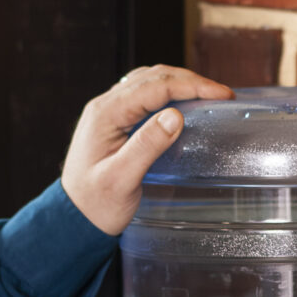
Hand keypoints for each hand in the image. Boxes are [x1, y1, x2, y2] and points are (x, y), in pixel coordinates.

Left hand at [60, 65, 235, 234]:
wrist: (74, 218)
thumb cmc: (96, 204)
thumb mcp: (122, 179)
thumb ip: (147, 146)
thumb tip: (176, 116)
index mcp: (105, 114)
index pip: (154, 87)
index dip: (191, 86)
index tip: (221, 94)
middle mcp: (106, 106)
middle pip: (153, 78)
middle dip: (190, 81)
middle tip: (222, 95)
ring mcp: (110, 112)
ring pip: (149, 82)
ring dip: (180, 84)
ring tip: (208, 95)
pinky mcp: (116, 121)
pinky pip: (145, 96)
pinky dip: (169, 94)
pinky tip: (184, 103)